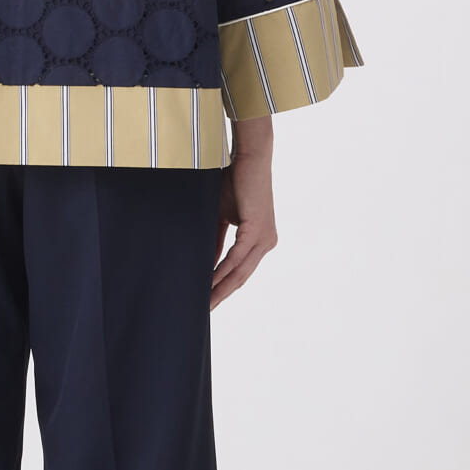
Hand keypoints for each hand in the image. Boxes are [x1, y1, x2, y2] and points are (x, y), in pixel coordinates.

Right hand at [212, 115, 276, 309]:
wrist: (249, 158)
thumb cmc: (234, 182)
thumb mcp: (221, 217)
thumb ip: (216, 241)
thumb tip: (207, 264)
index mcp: (259, 240)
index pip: (239, 271)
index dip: (223, 287)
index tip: (207, 300)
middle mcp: (266, 243)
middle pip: (240, 278)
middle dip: (221, 295)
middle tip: (203, 311)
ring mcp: (264, 239)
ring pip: (239, 272)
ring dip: (219, 288)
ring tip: (203, 301)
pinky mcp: (257, 231)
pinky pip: (236, 258)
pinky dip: (220, 270)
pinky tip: (208, 281)